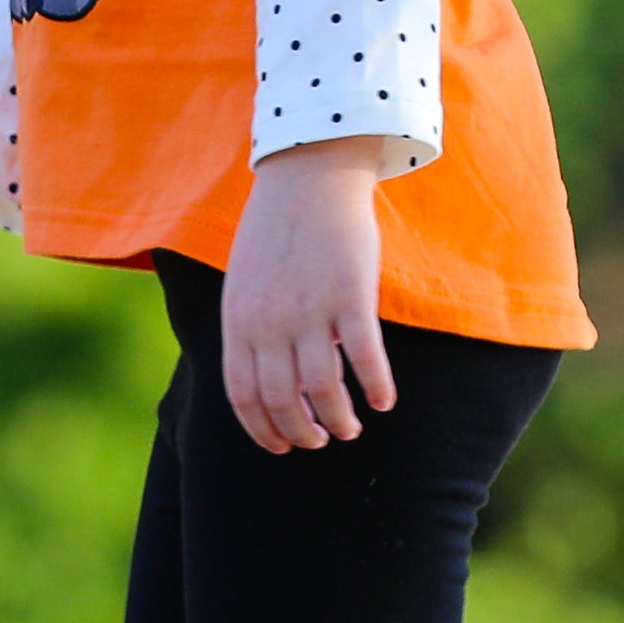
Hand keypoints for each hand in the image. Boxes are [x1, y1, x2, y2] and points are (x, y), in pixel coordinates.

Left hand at [221, 138, 399, 452]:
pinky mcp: (350, 295)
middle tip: (321, 440)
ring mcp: (310, 310)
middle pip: (283, 401)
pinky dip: (377, 387)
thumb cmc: (276, 231)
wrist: (307, 175)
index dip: (264, 431)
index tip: (282, 446)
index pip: (244, 396)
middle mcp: (270, 322)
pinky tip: (384, 402)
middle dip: (302, 433)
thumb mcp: (244, 283)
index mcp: (239, 321)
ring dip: (339, 419)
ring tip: (351, 428)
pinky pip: (366, 357)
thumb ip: (250, 331)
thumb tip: (267, 382)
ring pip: (323, 389)